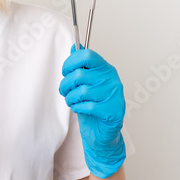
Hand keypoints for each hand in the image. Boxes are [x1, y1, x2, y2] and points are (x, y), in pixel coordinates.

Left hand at [58, 45, 125, 178]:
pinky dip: (78, 108)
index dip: (70, 62)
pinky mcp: (112, 111)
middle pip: (79, 75)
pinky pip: (87, 106)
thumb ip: (81, 66)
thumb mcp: (85, 83)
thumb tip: (74, 47)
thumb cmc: (93, 106)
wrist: (102, 132)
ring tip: (72, 102)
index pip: (87, 55)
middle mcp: (112, 80)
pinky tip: (80, 109)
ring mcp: (114, 95)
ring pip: (81, 92)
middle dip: (65, 85)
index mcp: (105, 69)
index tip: (65, 71)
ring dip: (70, 98)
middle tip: (65, 91)